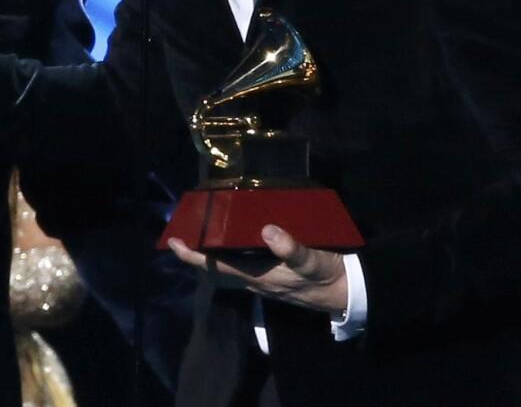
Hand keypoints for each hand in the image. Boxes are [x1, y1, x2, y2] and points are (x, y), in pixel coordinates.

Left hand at [167, 225, 347, 314]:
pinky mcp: (273, 275)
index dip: (192, 257)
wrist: (348, 294)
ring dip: (213, 251)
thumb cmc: (327, 276)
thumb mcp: (312, 260)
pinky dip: (232, 250)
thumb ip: (291, 248)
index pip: (216, 268)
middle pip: (217, 268)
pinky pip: (243, 263)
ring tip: (203, 227)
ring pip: (228, 266)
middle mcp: (255, 280)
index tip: (173, 241)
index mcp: (258, 276)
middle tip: (183, 228)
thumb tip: (267, 230)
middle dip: (197, 252)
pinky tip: (235, 235)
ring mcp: (263, 279)